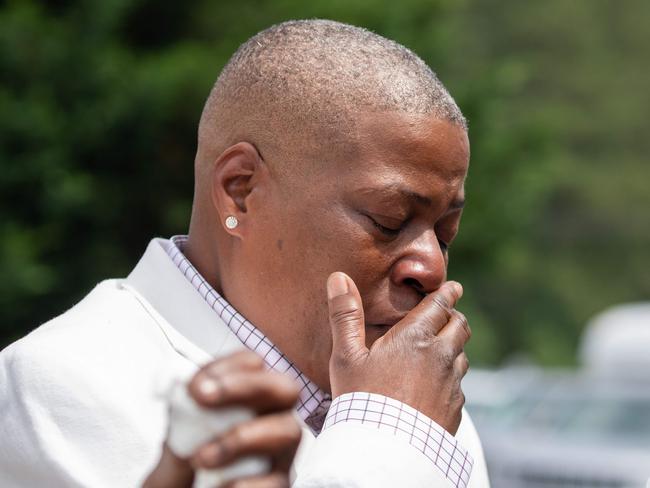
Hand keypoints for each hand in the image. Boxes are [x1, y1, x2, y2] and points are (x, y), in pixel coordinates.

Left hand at [143, 350, 301, 487]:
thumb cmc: (185, 471)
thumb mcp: (176, 440)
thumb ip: (182, 416)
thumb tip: (179, 388)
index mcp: (250, 400)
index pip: (253, 364)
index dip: (226, 367)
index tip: (193, 387)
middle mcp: (273, 421)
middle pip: (285, 388)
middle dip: (245, 386)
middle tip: (202, 397)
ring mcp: (281, 456)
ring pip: (288, 431)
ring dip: (242, 438)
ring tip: (202, 458)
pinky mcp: (279, 487)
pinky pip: (276, 481)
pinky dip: (246, 483)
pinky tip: (219, 486)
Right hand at [326, 272, 470, 433]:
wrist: (385, 451)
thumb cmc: (362, 400)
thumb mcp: (346, 356)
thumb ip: (345, 315)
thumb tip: (338, 277)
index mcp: (416, 337)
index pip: (441, 306)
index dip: (449, 293)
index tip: (454, 287)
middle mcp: (440, 356)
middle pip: (459, 327)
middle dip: (454, 317)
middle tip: (449, 314)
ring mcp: (451, 384)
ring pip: (461, 356)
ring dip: (453, 348)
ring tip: (441, 349)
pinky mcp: (455, 409)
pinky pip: (459, 385)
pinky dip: (451, 377)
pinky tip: (437, 384)